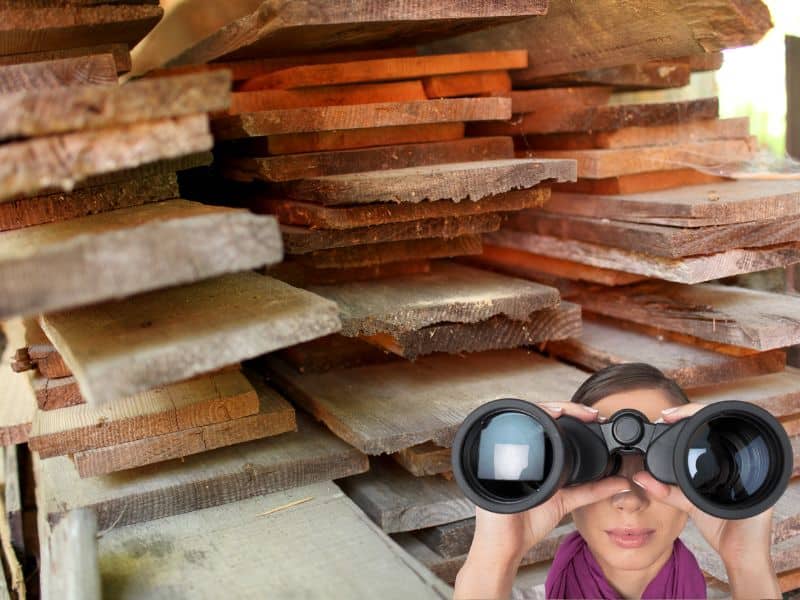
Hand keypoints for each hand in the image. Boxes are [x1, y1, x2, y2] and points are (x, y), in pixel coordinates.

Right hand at [466, 402, 630, 564]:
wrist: (504, 545)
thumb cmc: (526, 525)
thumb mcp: (565, 502)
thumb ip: (591, 490)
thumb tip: (621, 482)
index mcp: (533, 456)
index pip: (550, 424)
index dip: (570, 413)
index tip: (593, 415)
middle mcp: (516, 449)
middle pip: (537, 414)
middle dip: (563, 407)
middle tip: (588, 412)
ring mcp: (502, 451)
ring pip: (524, 415)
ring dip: (547, 408)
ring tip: (568, 410)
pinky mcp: (493, 456)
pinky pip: (508, 429)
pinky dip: (525, 418)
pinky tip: (545, 415)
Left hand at [632, 403, 779, 597]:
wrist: (742, 554)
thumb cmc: (721, 529)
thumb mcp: (689, 505)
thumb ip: (666, 491)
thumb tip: (639, 478)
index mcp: (724, 465)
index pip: (706, 431)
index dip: (688, 416)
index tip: (665, 415)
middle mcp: (739, 461)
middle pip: (717, 423)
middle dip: (692, 411)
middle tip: (669, 413)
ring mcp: (752, 467)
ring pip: (729, 429)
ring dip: (703, 416)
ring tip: (678, 415)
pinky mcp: (761, 478)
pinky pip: (746, 452)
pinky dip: (726, 436)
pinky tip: (706, 426)